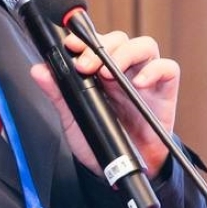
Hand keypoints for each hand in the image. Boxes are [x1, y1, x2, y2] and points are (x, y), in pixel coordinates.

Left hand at [29, 28, 178, 173]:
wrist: (123, 169)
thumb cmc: (100, 140)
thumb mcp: (73, 118)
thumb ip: (58, 93)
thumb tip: (38, 70)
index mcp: (101, 71)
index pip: (96, 42)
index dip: (84, 39)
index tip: (71, 45)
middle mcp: (124, 70)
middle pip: (119, 39)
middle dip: (101, 47)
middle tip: (85, 66)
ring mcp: (145, 78)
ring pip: (144, 46)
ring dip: (126, 53)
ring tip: (109, 73)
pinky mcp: (164, 91)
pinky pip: (167, 69)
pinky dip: (154, 70)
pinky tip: (139, 83)